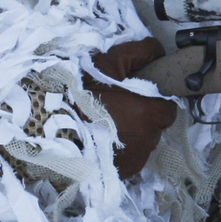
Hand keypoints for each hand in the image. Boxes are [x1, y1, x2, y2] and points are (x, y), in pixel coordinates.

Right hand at [86, 37, 177, 178]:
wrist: (51, 128)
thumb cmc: (81, 95)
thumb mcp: (108, 64)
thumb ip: (139, 53)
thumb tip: (158, 50)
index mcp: (150, 113)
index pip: (168, 107)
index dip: (154, 99)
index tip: (137, 95)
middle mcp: (148, 139)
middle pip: (156, 125)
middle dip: (144, 116)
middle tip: (119, 108)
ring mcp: (136, 158)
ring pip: (143, 142)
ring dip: (133, 133)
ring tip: (108, 124)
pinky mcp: (123, 171)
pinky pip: (130, 157)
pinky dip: (122, 150)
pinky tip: (104, 139)